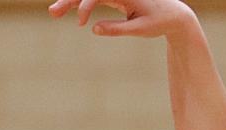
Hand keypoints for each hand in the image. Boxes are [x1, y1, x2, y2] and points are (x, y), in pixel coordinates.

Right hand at [48, 0, 194, 37]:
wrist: (174, 15)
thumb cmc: (159, 21)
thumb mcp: (140, 29)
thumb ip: (117, 29)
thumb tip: (94, 30)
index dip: (85, 5)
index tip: (81, 23)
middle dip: (69, 0)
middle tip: (52, 12)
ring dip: (71, 2)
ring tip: (54, 13)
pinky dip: (82, 5)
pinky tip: (73, 14)